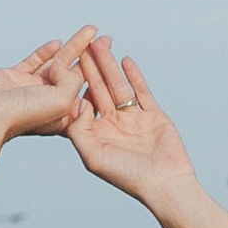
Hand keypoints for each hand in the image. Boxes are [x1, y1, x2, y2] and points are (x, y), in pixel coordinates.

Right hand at [0, 28, 100, 145]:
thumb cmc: (25, 114)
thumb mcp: (62, 99)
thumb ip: (71, 80)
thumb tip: (65, 65)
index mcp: (64, 113)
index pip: (87, 89)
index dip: (101, 72)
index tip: (114, 55)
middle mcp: (49, 101)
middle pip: (75, 74)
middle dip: (91, 56)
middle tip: (107, 38)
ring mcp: (32, 88)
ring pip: (57, 64)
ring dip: (74, 47)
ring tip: (91, 31)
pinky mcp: (15, 77)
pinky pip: (35, 61)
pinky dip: (45, 52)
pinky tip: (56, 42)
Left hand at [64, 37, 196, 202]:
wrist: (164, 183)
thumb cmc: (127, 176)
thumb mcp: (93, 157)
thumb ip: (80, 130)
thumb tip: (77, 103)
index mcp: (95, 135)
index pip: (81, 103)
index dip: (72, 84)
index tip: (62, 63)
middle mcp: (112, 125)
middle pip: (98, 89)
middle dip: (90, 67)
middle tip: (82, 43)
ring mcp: (132, 118)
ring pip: (118, 86)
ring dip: (109, 66)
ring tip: (101, 44)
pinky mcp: (153, 115)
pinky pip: (141, 91)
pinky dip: (134, 75)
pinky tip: (125, 59)